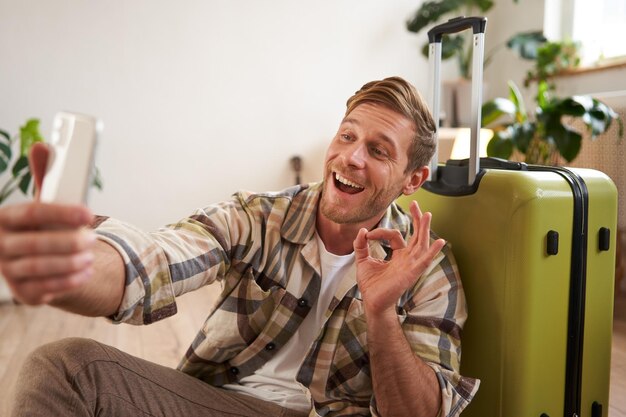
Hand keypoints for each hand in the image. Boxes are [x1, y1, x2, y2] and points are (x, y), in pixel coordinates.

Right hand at [0, 143, 95, 304]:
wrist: (38, 263)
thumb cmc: (43, 227)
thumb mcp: (43, 203)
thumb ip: (45, 177)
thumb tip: (42, 145)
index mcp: (4, 218)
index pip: (32, 212)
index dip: (62, 213)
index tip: (89, 213)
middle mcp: (0, 245)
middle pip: (36, 243)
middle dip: (69, 241)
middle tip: (93, 238)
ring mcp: (8, 271)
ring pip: (40, 267)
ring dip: (70, 262)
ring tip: (91, 256)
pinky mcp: (22, 292)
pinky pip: (46, 288)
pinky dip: (69, 281)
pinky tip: (85, 272)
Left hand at [353, 201, 444, 315]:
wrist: (372, 302)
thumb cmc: (371, 284)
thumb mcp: (363, 260)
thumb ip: (361, 245)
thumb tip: (362, 230)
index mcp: (398, 255)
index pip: (395, 235)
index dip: (381, 231)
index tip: (367, 234)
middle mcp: (407, 258)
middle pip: (416, 236)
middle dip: (417, 220)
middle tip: (415, 204)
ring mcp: (410, 265)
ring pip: (421, 244)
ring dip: (424, 229)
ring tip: (427, 214)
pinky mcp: (411, 273)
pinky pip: (424, 261)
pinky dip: (432, 252)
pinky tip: (440, 242)